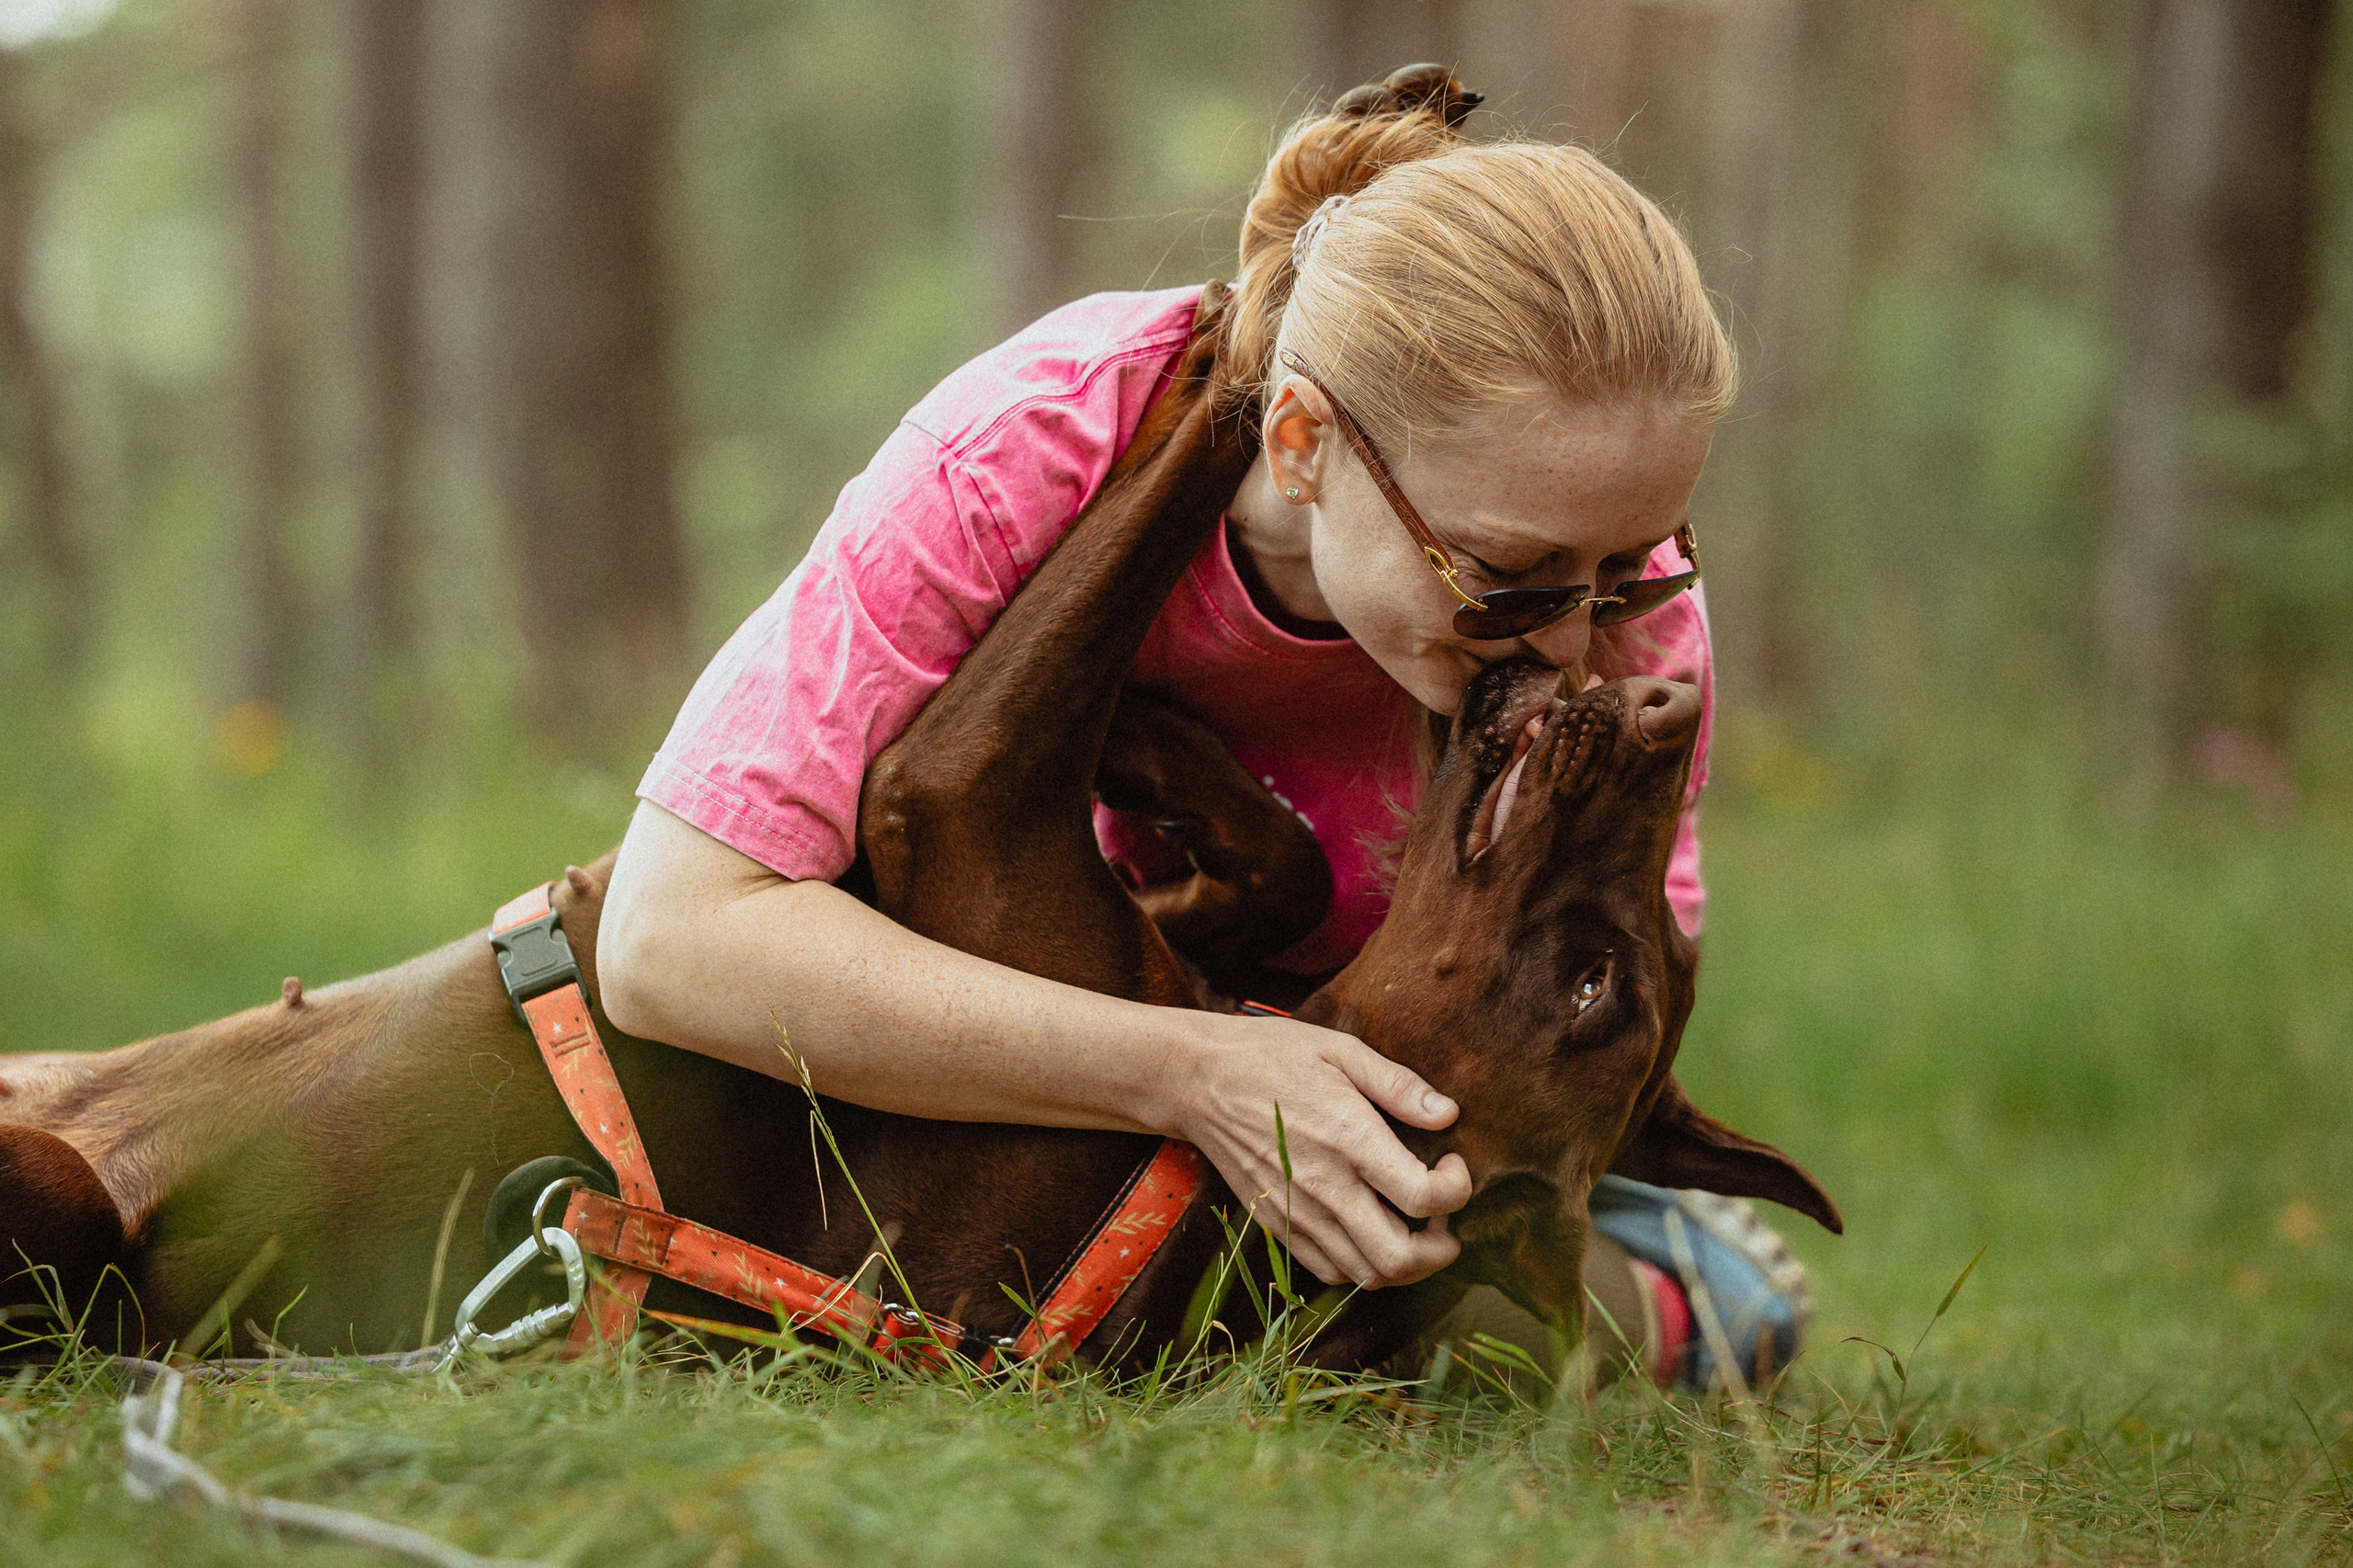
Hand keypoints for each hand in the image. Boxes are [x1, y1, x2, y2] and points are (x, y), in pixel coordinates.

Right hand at [1152, 1011, 1473, 1289]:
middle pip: (1399, 1258)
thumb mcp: (1340, 1049)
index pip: (1422, 1197)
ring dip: (1406, 1262)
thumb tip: (1448, 1113)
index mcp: (1347, 1137)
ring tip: (1410, 1224)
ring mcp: (1296, 1212)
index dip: (1456, 1190)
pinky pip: (1330, 1272)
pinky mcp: (1276, 1225)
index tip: (1452, 1163)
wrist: (1196, 1080)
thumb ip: (1398, 1085)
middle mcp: (1323, 1186)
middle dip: (1440, 1249)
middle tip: (1443, 1216)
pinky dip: (1363, 1266)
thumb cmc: (1270, 1056)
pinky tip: (1370, 1230)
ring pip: (1367, 1276)